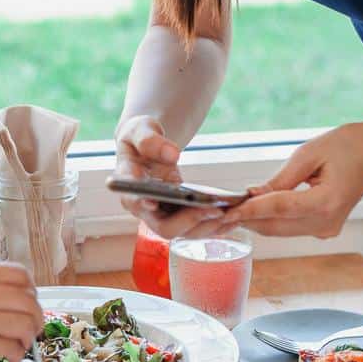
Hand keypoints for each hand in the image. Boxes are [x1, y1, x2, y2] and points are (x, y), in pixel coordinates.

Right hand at [0, 260, 42, 361]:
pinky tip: (10, 358)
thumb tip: (6, 297)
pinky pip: (12, 346)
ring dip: (29, 337)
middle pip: (28, 298)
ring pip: (25, 322)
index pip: (19, 273)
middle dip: (36, 317)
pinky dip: (17, 353)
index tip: (27, 305)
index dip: (30, 292)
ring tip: (20, 346)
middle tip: (31, 329)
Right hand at [114, 115, 229, 238]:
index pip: (134, 201)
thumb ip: (150, 140)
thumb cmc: (140, 138)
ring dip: (208, 226)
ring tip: (231, 214)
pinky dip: (215, 225)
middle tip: (215, 209)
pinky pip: (196, 227)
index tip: (156, 202)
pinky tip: (234, 215)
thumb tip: (172, 155)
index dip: (144, 205)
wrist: (147, 147)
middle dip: (190, 221)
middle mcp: (143, 208)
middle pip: (164, 228)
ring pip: (184, 233)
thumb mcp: (139, 129)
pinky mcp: (178, 216)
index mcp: (128, 186)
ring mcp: (162, 215)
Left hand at [216, 119, 362, 237]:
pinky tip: (254, 208)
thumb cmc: (349, 146)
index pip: (278, 209)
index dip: (248, 210)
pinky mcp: (324, 228)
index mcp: (326, 202)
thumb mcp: (309, 154)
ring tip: (231, 207)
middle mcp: (327, 223)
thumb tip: (253, 195)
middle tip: (218, 209)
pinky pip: (289, 227)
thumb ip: (280, 179)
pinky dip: (270, 219)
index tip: (224, 211)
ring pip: (280, 230)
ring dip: (256, 220)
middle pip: (275, 227)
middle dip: (246, 218)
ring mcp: (326, 229)